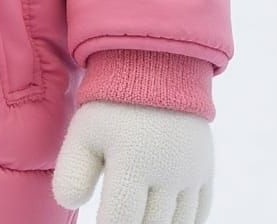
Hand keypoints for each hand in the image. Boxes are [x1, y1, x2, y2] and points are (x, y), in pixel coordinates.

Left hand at [52, 101, 212, 223]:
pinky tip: (163, 217)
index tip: (100, 223)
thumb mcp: (83, 132)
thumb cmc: (111, 103)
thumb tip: (71, 204)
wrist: (154, 68)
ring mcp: (191, 174)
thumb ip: (72, 172)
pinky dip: (182, 221)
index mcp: (133, 163)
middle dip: (132, 223)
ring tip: (135, 214)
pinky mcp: (205, 170)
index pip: (121, 219)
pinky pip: (199, 212)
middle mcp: (168, 173)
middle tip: (118, 216)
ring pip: (177, 223)